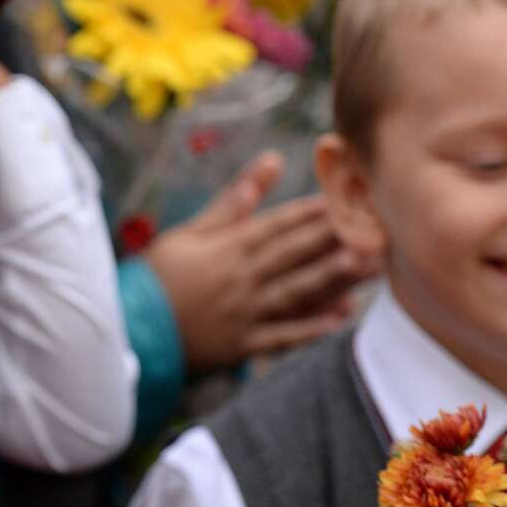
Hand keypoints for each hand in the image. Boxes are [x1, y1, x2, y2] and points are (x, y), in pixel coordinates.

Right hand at [143, 152, 380, 372]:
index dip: (312, 211)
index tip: (343, 198)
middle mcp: (241, 278)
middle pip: (295, 254)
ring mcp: (244, 312)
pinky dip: (311, 328)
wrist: (132, 327)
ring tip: (367, 265)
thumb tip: (268, 164)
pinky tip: (340, 317)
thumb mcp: (187, 233)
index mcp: (227, 249)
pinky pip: (282, 335)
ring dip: (333, 277)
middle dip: (335, 238)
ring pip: (296, 291)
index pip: (277, 225)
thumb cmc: (156, 276)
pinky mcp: (243, 343)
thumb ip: (230, 203)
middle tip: (373, 225)